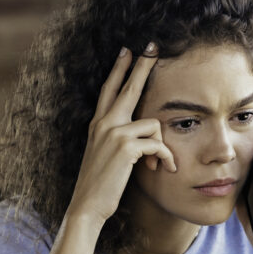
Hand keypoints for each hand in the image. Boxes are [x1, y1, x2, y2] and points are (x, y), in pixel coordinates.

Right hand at [67, 43, 176, 227]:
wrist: (87, 205)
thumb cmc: (100, 185)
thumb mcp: (107, 156)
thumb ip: (120, 140)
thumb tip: (146, 134)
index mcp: (98, 124)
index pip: (109, 89)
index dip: (118, 69)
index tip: (126, 52)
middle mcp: (104, 124)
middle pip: (128, 87)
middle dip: (142, 66)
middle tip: (152, 48)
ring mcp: (113, 133)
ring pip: (153, 125)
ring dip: (163, 147)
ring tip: (161, 164)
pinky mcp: (125, 146)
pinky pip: (157, 144)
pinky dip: (165, 158)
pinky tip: (163, 169)